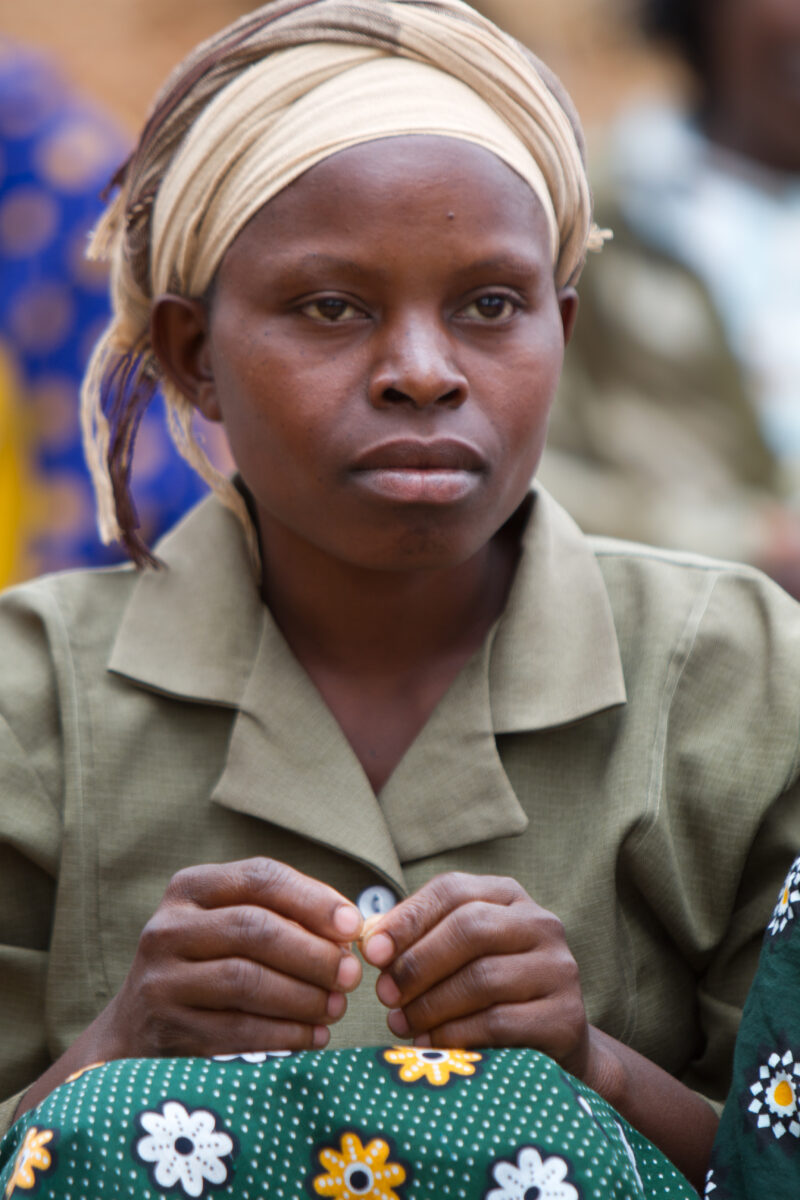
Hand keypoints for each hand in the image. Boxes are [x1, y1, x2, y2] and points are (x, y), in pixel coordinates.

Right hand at [99, 857, 362, 1058]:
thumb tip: (350, 931)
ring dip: (303, 996)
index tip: (354, 926)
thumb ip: (284, 917)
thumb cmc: (206, 967)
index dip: (313, 899)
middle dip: (313, 953)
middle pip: (254, 929)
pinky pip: (237, 1030)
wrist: (136, 1029)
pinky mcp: (166, 1028)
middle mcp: (168, 926)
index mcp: (191, 887)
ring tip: (336, 1008)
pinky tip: (313, 1037)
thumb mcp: (230, 927)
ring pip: (246, 980)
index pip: (260, 877)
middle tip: (350, 975)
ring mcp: (161, 979)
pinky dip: (284, 1034)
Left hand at [360, 872, 589, 1077]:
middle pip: (469, 928)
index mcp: (508, 896)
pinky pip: (498, 1022)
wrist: (551, 1041)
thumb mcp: (456, 955)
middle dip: (417, 963)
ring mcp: (558, 968)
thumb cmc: (489, 991)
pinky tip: (431, 1042)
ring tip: (400, 1023)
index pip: (452, 891)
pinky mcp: (564, 1017)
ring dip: (430, 1005)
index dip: (407, 919)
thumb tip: (369, 940)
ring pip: (482, 978)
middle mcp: (540, 923)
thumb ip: (417, 940)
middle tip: (384, 995)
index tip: (371, 951)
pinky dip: (455, 1034)